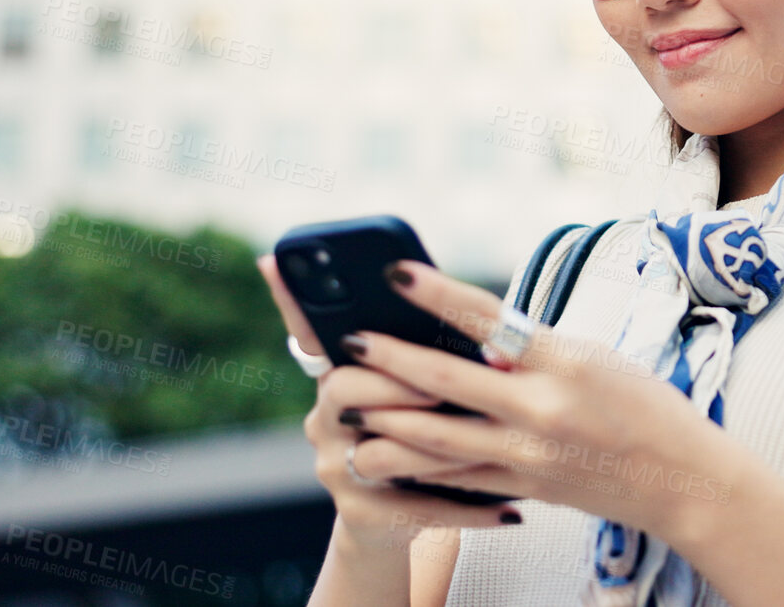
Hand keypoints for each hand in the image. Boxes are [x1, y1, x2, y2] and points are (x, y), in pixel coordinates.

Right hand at [256, 253, 523, 546]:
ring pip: (378, 449)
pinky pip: (415, 506)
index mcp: (340, 377)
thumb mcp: (416, 389)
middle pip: (343, 387)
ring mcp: (336, 468)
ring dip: (433, 446)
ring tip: (481, 442)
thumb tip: (480, 323)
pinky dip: (468, 506)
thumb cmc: (419, 433)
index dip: (289, 299)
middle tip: (437, 384)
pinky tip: (510, 511)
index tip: (273, 260)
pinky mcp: (360, 514)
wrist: (393, 523)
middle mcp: (326, 420)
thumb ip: (425, 354)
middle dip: (394, 382)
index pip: (310, 331)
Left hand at [341, 258, 753, 547]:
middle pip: (445, 382)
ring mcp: (529, 456)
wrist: (682, 481)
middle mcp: (542, 410)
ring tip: (347, 410)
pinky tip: (384, 454)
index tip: (395, 272)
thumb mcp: (594, 358)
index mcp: (564, 362)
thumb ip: (532, 350)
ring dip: (385, 424)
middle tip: (348, 344)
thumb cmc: (644, 405)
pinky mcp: (523, 490)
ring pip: (436, 441)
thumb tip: (472, 338)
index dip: (436, 293)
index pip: (488, 318)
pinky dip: (415, 466)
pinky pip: (455, 479)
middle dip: (389, 362)